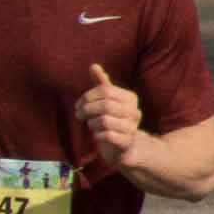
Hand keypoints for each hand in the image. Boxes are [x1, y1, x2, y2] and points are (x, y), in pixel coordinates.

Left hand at [73, 61, 143, 177]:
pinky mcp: (127, 143)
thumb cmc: (113, 121)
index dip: (87, 96)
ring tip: (91, 126)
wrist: (126, 148)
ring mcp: (133, 128)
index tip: (78, 105)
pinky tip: (98, 136)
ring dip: (91, 123)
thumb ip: (102, 84)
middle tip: (79, 115)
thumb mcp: (106, 101)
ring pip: (104, 120)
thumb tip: (93, 65)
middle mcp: (134, 111)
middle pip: (105, 105)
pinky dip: (97, 135)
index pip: (105, 90)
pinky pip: (107, 135)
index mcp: (130, 98)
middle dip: (86, 109)